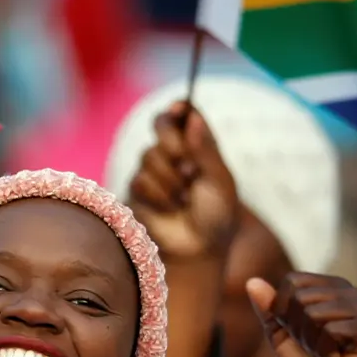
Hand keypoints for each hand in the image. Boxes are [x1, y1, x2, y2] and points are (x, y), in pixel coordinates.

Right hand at [127, 102, 239, 262]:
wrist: (198, 249)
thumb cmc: (217, 215)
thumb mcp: (220, 181)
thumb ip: (206, 149)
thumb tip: (193, 116)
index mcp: (196, 144)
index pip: (182, 113)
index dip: (178, 107)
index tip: (179, 107)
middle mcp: (173, 152)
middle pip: (160, 124)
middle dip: (172, 142)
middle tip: (189, 167)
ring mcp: (153, 169)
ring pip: (149, 155)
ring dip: (171, 180)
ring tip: (185, 199)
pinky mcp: (137, 190)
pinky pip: (140, 180)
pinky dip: (159, 197)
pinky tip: (170, 209)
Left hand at [244, 273, 356, 356]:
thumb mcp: (280, 334)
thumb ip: (268, 308)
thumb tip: (252, 282)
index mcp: (331, 286)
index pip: (293, 282)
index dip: (283, 310)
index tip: (298, 332)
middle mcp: (352, 292)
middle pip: (302, 297)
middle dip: (298, 329)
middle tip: (314, 347)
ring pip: (314, 313)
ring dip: (311, 342)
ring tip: (325, 353)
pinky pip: (331, 330)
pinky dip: (324, 351)